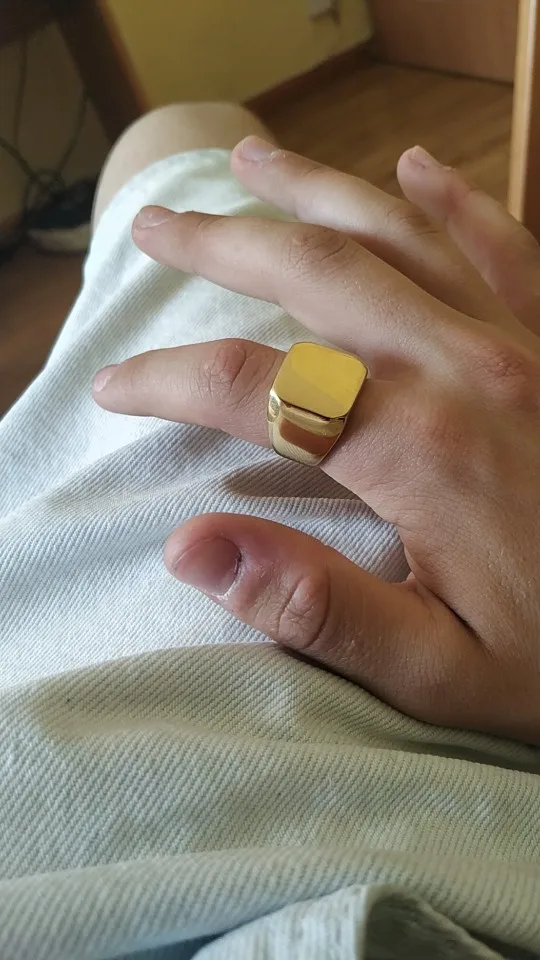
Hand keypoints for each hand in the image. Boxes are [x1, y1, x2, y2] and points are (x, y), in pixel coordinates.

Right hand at [93, 140, 539, 742]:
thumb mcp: (438, 669)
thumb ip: (319, 607)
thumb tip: (192, 547)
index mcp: (422, 451)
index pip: (257, 389)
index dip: (170, 379)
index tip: (115, 386)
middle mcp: (467, 370)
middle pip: (318, 277)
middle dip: (224, 245)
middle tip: (159, 226)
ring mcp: (523, 341)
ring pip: (400, 235)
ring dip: (316, 193)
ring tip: (252, 159)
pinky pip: (505, 245)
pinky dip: (454, 201)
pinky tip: (414, 168)